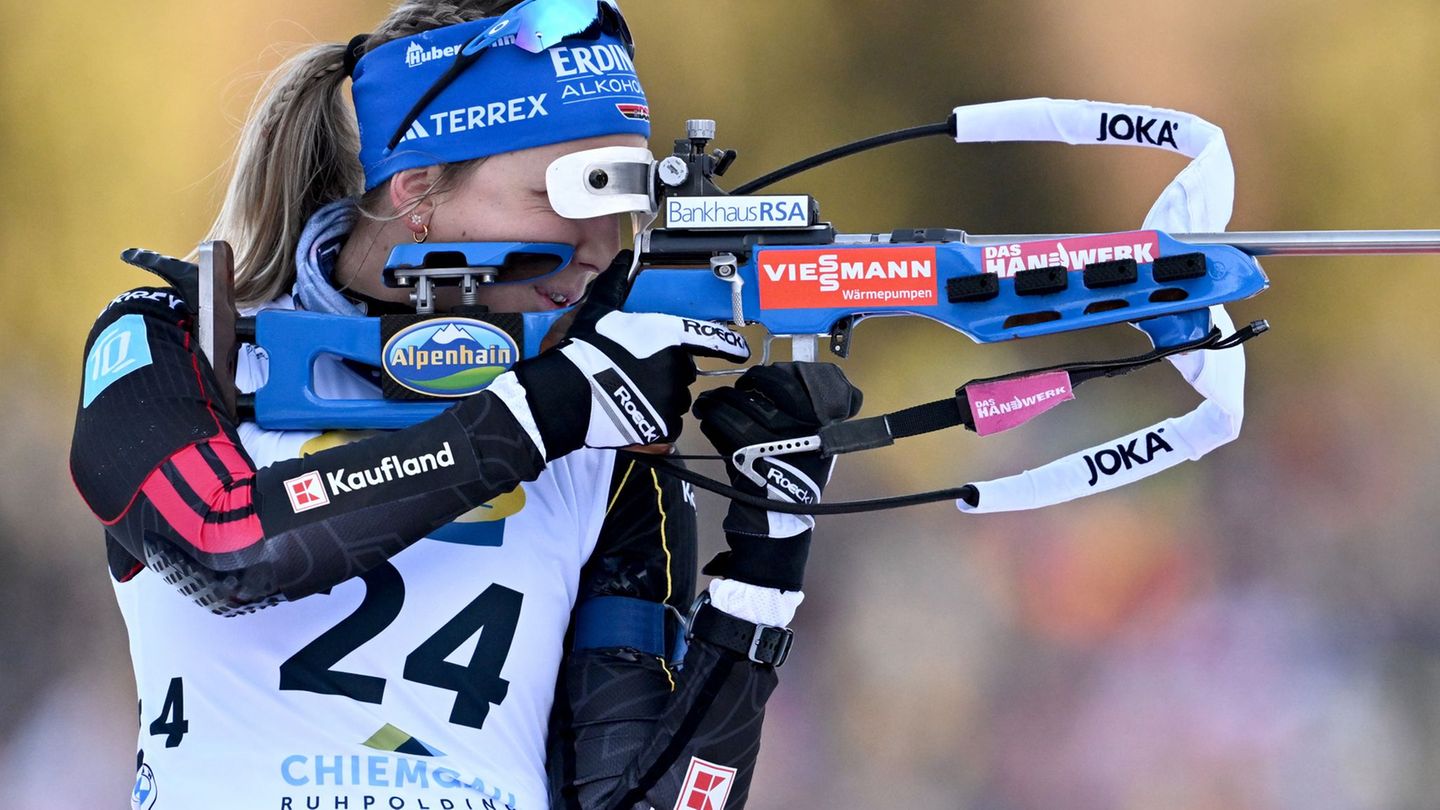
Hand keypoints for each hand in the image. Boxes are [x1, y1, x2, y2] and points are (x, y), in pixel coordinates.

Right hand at [511, 252, 749, 458]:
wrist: (569, 394)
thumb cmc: (585, 349)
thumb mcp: (599, 310)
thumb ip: (615, 284)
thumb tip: (622, 258)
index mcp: (668, 335)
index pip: (710, 338)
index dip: (729, 344)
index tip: (741, 349)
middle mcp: (678, 367)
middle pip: (685, 371)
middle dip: (668, 371)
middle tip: (638, 372)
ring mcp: (673, 398)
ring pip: (676, 399)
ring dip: (662, 397)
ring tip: (632, 394)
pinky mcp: (664, 426)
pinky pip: (670, 425)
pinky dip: (656, 422)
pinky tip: (634, 414)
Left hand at [693, 362, 862, 590]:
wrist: (780, 522)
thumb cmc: (793, 482)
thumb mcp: (808, 449)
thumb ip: (798, 418)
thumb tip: (768, 385)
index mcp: (820, 425)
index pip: (800, 382)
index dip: (775, 376)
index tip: (761, 378)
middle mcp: (800, 429)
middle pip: (767, 390)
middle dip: (745, 384)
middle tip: (732, 388)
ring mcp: (773, 440)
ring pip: (740, 406)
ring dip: (718, 400)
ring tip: (708, 402)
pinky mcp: (747, 453)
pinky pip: (723, 426)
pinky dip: (711, 420)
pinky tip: (707, 418)